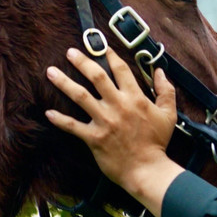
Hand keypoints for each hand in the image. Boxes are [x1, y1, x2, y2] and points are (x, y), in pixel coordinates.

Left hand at [44, 46, 183, 216]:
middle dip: (82, 62)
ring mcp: (104, 121)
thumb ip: (165, 90)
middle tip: (69, 52)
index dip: (109, 56)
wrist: (147, 170)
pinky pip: (73, 126)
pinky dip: (60, 119)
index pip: (120, 70)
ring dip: (64, 83)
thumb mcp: (168, 114)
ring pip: (80, 96)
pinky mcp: (94, 138)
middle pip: (96, 77)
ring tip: (51, 72)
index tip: (100, 47)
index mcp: (135, 98)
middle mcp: (118, 106)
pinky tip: (48, 112)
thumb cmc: (158, 143)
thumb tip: (160, 72)